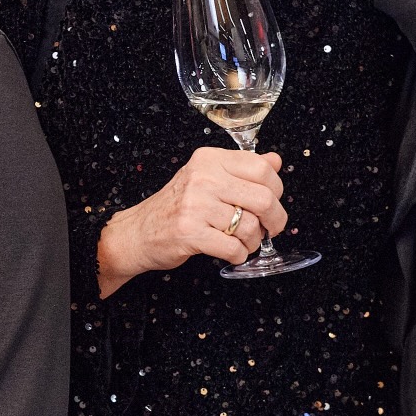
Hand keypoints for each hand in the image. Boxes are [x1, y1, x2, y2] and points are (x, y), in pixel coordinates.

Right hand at [96, 146, 285, 297]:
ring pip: (251, 227)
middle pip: (263, 198)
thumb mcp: (207, 177)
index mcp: (210, 160)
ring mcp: (195, 205)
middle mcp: (203, 178)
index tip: (273, 201)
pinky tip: (231, 252)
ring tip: (243, 242)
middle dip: (275, 220)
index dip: (277, 189)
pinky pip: (233, 248)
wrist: (138, 231)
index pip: (262, 169)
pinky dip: (238, 255)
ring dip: (253, 242)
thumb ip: (242, 168)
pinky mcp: (190, 233)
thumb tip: (275, 161)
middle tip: (270, 228)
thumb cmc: (175, 206)